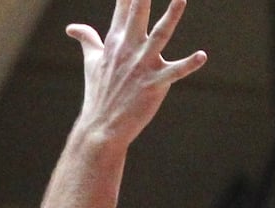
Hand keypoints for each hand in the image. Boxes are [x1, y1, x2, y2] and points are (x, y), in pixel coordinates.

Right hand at [67, 0, 206, 148]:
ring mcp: (142, 66)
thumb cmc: (98, 93)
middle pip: (138, 11)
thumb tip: (72, 28)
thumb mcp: (92, 62)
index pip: (123, 5)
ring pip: (160, 34)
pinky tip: (202, 56)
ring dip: (172, 15)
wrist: (101, 127)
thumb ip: (87, 40)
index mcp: (116, 40)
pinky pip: (175, 72)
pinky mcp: (154, 84)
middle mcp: (129, 48)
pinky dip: (189, 65)